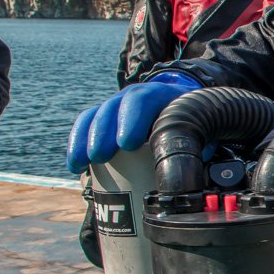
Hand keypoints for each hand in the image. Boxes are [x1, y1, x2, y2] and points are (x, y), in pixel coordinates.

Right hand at [66, 73, 199, 172]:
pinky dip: (77, 144)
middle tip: (99, 156)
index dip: (132, 119)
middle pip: (113, 107)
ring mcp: (117, 104)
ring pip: (95, 115)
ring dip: (85, 139)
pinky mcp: (104, 116)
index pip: (143, 100)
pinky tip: (74, 166)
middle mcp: (134, 96)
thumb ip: (198, 147)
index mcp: (161, 95)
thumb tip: (194, 178)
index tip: (127, 144)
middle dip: (103, 132)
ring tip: (81, 163)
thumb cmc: (191, 123)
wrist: (181, 105)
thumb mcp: (198, 129)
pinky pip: (85, 125)